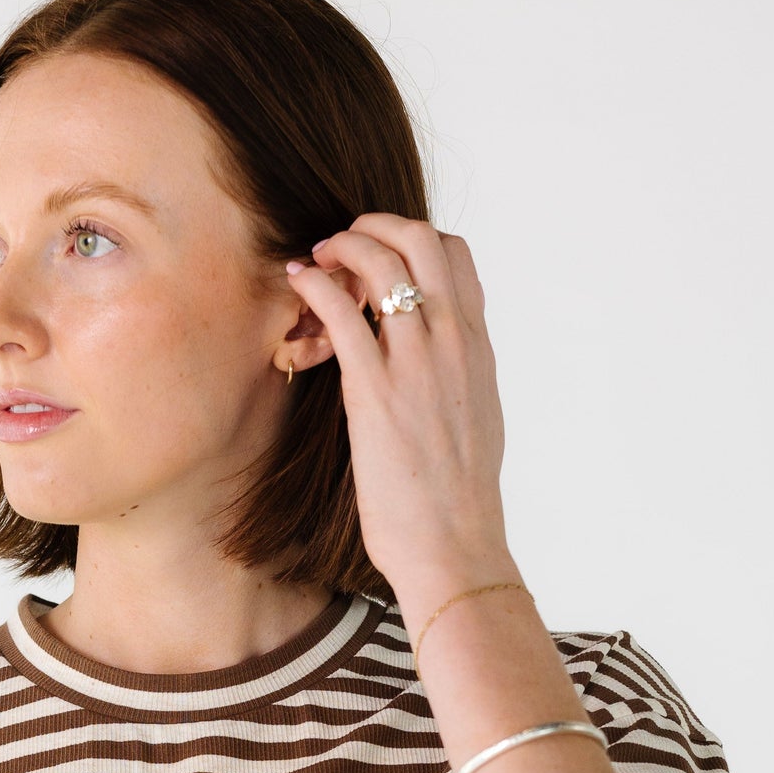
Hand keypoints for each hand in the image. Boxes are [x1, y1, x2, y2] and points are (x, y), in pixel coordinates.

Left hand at [285, 216, 515, 600]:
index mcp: (478, 348)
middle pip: (421, 238)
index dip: (413, 239)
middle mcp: (453, 343)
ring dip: (342, 245)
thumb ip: (459, 379)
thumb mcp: (476, 421)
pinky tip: (296, 281)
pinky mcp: (374, 391)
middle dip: (374, 225)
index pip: (457, 256)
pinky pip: (341, 312)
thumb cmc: (458, 501)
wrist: (455, 547)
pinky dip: (314, 284)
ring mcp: (416, 363)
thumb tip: (442, 369)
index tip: (381, 254)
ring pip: (382, 260)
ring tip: (316, 259)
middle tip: (343, 242)